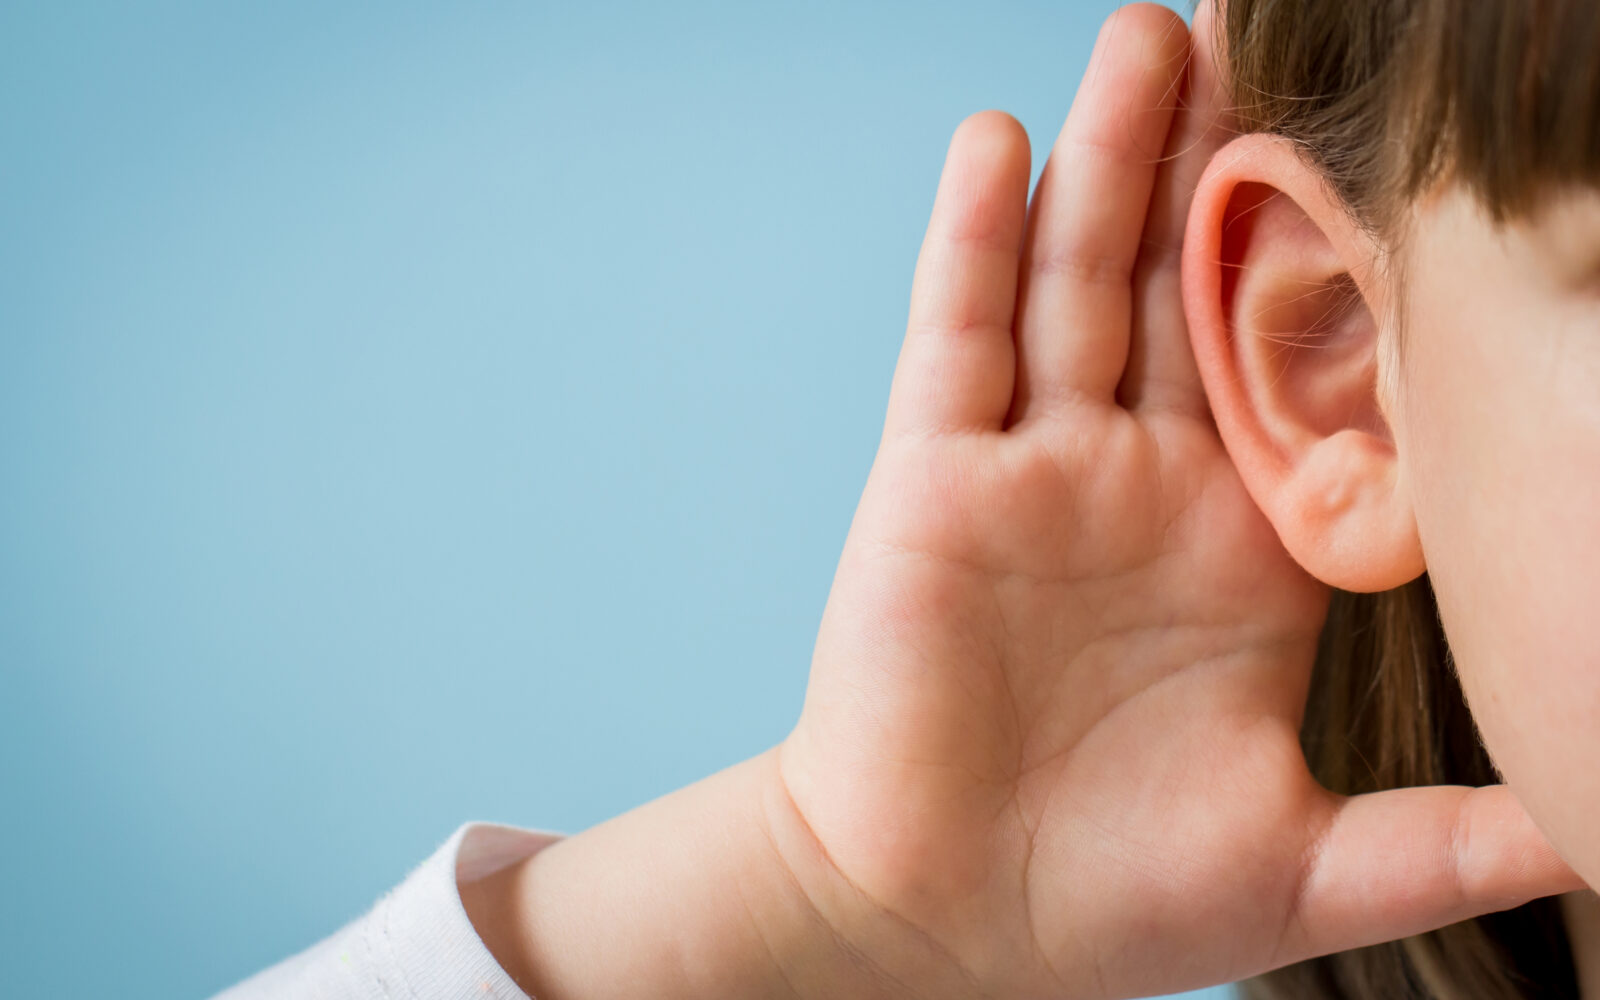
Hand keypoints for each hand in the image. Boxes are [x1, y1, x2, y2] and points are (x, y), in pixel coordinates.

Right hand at [771, 3, 1579, 996]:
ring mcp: (1035, 468)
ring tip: (1153, 32)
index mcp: (1243, 549)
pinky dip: (973, 240)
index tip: (1406, 165)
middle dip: (1228, 162)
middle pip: (1193, 288)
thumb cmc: (1106, 901)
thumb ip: (1459, 837)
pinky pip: (957, 340)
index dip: (1356, 268)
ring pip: (1079, 282)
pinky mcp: (935, 479)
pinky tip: (1000, 142)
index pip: (1312, 374)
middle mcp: (1143, 482)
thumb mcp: (1312, 868)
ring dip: (1114, 157)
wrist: (936, 920)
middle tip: (1268, 31)